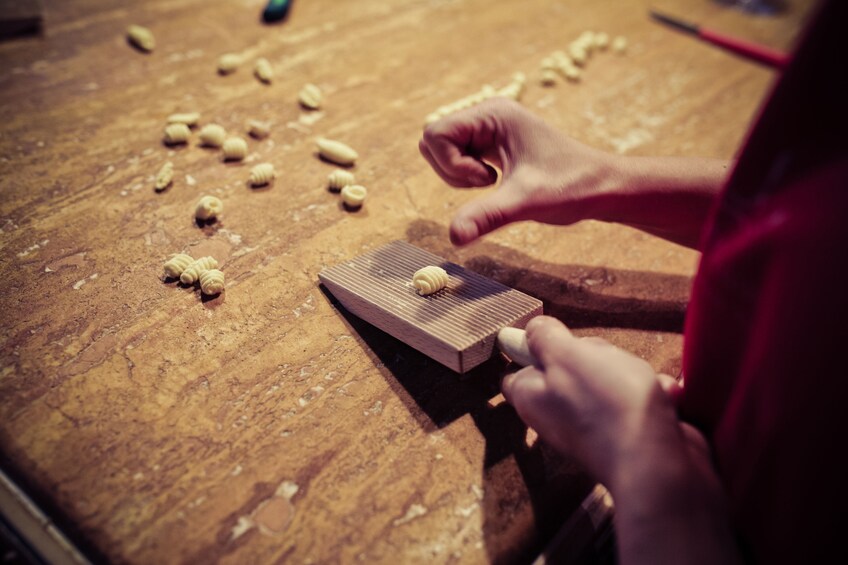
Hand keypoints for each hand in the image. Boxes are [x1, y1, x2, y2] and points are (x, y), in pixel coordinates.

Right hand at [419, 98, 618, 244]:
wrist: (602, 188)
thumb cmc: (571, 187)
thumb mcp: (526, 202)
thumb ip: (487, 215)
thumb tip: (454, 237)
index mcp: (494, 113)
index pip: (435, 133)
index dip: (450, 164)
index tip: (487, 180)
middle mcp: (489, 115)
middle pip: (433, 141)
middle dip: (451, 170)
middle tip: (489, 183)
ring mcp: (490, 130)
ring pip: (443, 152)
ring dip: (457, 176)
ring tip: (494, 184)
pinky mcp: (493, 147)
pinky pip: (458, 159)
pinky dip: (467, 179)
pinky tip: (498, 183)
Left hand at [501, 316, 685, 489]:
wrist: (658, 466)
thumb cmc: (608, 406)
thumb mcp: (566, 356)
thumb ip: (544, 339)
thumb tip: (530, 332)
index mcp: (532, 398)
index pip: (518, 371)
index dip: (536, 351)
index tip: (558, 341)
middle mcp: (558, 416)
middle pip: (573, 368)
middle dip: (599, 357)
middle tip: (608, 364)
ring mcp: (594, 428)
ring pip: (613, 381)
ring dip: (636, 375)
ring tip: (644, 386)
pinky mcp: (629, 436)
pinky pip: (641, 403)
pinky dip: (656, 398)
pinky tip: (664, 402)